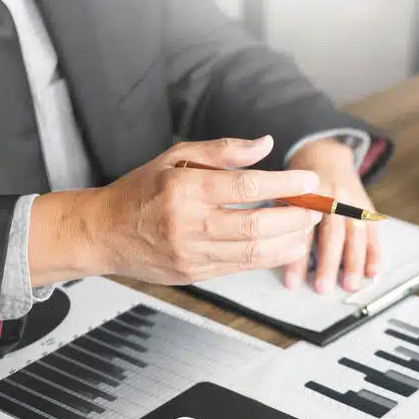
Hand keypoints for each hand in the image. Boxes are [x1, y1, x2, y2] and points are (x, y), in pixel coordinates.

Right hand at [29, 136, 322, 286]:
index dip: (284, 184)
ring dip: (289, 242)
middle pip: (256, 225)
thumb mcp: (176, 156)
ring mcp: (191, 254)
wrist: (102, 233)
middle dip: (295, 217)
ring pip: (253, 253)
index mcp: (183, 189)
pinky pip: (242, 268)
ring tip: (307, 228)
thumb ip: (223, 151)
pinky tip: (287, 245)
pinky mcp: (194, 275)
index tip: (308, 182)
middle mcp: (187, 224)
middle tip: (315, 208)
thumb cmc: (141, 190)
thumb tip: (265, 144)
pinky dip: (270, 257)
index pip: (245, 187)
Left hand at [284, 139, 380, 292]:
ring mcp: (353, 203)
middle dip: (328, 263)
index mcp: (309, 195)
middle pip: (332, 233)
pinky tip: (371, 272)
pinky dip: (374, 253)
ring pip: (356, 234)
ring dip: (353, 262)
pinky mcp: (367, 209)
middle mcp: (333, 198)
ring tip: (349, 285)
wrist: (327, 156)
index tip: (293, 282)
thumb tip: (270, 255)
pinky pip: (373, 232)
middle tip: (323, 287)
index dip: (298, 258)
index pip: (303, 230)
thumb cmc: (302, 186)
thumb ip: (281, 219)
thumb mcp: (285, 194)